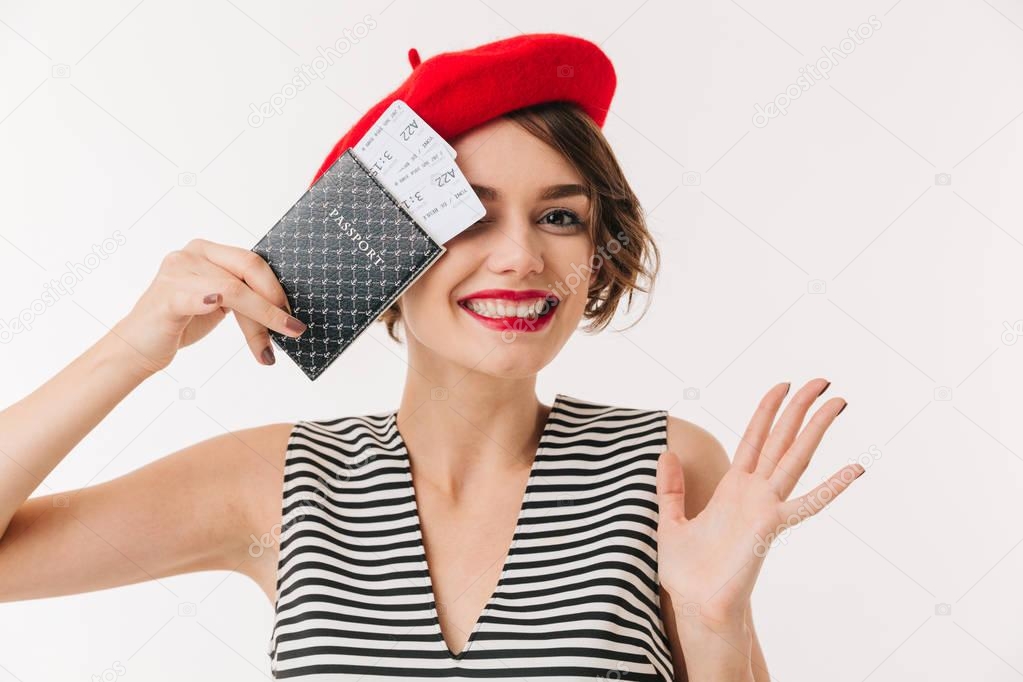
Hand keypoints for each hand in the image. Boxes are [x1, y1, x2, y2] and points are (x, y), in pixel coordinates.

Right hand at [110, 238, 305, 375]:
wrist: (137, 347)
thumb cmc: (180, 323)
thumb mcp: (219, 303)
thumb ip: (245, 295)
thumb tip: (286, 307)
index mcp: (207, 251)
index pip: (252, 261)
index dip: (277, 286)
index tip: (292, 314)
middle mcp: (191, 254)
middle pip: (248, 268)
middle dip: (274, 301)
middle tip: (292, 328)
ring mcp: (177, 272)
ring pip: (234, 289)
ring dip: (259, 321)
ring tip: (270, 348)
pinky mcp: (169, 295)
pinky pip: (203, 296)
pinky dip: (216, 302)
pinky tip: (221, 308)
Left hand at [655, 379, 862, 630]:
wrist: (695, 605)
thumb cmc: (686, 572)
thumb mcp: (670, 521)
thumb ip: (670, 489)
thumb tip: (665, 454)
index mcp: (733, 488)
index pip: (754, 439)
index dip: (767, 411)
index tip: (783, 385)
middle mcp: (755, 493)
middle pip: (781, 441)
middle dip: (800, 410)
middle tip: (822, 381)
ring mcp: (766, 508)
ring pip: (795, 459)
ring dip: (815, 430)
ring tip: (838, 403)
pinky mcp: (771, 526)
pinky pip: (806, 504)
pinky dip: (831, 487)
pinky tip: (854, 469)